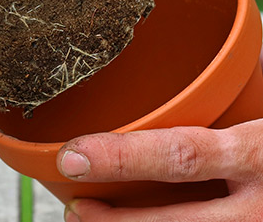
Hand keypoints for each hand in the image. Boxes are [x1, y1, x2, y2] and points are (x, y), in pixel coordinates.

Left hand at [58, 121, 262, 220]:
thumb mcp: (261, 126)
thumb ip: (220, 123)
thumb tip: (162, 106)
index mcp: (256, 153)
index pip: (181, 155)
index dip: (122, 158)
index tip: (72, 157)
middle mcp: (258, 205)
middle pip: (173, 220)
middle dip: (116, 220)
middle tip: (75, 209)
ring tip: (92, 221)